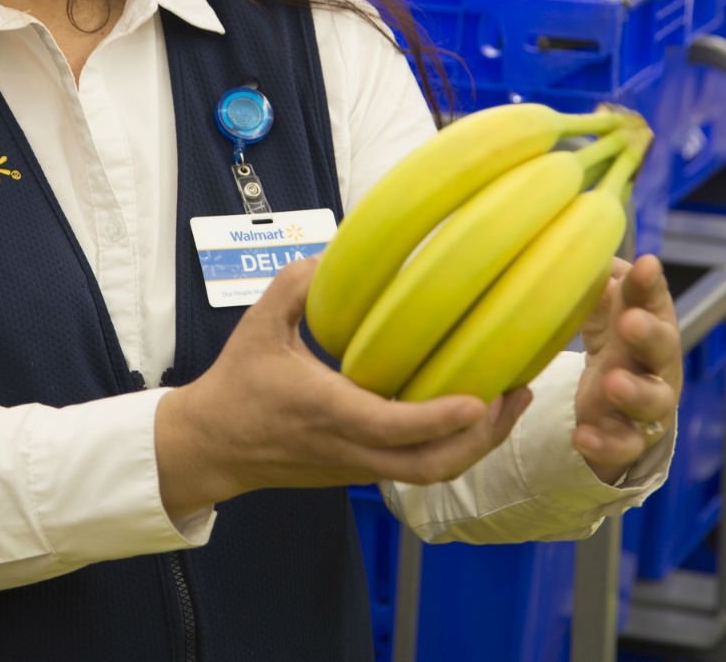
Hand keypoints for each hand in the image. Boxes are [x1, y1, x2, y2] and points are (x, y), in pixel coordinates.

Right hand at [155, 256, 532, 519]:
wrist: (210, 447)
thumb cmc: (236, 385)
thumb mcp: (258, 323)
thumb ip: (295, 283)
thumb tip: (337, 252)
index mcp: (327, 412)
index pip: (393, 428)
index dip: (440, 418)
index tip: (480, 398)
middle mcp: (348, 448)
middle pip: (431, 466)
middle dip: (482, 438)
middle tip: (515, 394)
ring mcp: (356, 466)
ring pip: (429, 473)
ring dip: (475, 444)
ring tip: (507, 401)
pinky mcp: (358, 471)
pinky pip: (414, 467)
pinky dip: (450, 445)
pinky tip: (469, 409)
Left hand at [573, 255, 681, 484]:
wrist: (618, 404)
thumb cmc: (617, 343)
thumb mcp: (607, 307)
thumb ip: (601, 279)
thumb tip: (582, 249)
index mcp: (652, 324)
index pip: (653, 299)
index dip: (649, 284)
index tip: (644, 265)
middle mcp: (657, 363)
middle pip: (663, 347)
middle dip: (649, 333)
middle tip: (631, 322)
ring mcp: (648, 405)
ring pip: (652, 401)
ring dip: (634, 392)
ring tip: (613, 383)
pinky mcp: (629, 440)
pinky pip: (622, 445)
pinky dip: (604, 443)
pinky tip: (581, 436)